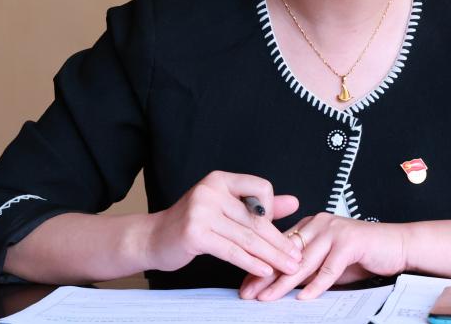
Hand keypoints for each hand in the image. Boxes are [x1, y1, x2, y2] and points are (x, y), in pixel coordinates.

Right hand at [146, 171, 302, 278]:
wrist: (153, 238)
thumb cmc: (192, 224)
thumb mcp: (225, 208)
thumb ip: (259, 205)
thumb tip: (294, 202)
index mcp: (220, 180)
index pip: (260, 187)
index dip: (272, 209)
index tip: (274, 229)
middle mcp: (210, 191)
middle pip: (255, 218)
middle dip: (279, 241)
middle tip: (297, 256)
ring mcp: (201, 211)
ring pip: (246, 237)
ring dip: (271, 255)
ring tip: (288, 267)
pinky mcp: (195, 234)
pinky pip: (231, 250)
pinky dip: (251, 262)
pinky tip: (265, 270)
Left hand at [239, 213, 407, 300]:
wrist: (397, 246)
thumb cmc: (363, 254)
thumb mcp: (329, 262)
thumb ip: (307, 269)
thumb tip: (280, 285)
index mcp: (312, 224)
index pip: (280, 247)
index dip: (262, 266)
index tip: (247, 284)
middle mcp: (320, 223)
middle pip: (287, 254)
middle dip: (266, 275)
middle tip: (248, 292)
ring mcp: (334, 231)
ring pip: (304, 261)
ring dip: (284, 283)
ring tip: (268, 297)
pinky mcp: (350, 242)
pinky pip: (329, 268)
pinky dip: (316, 285)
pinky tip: (304, 297)